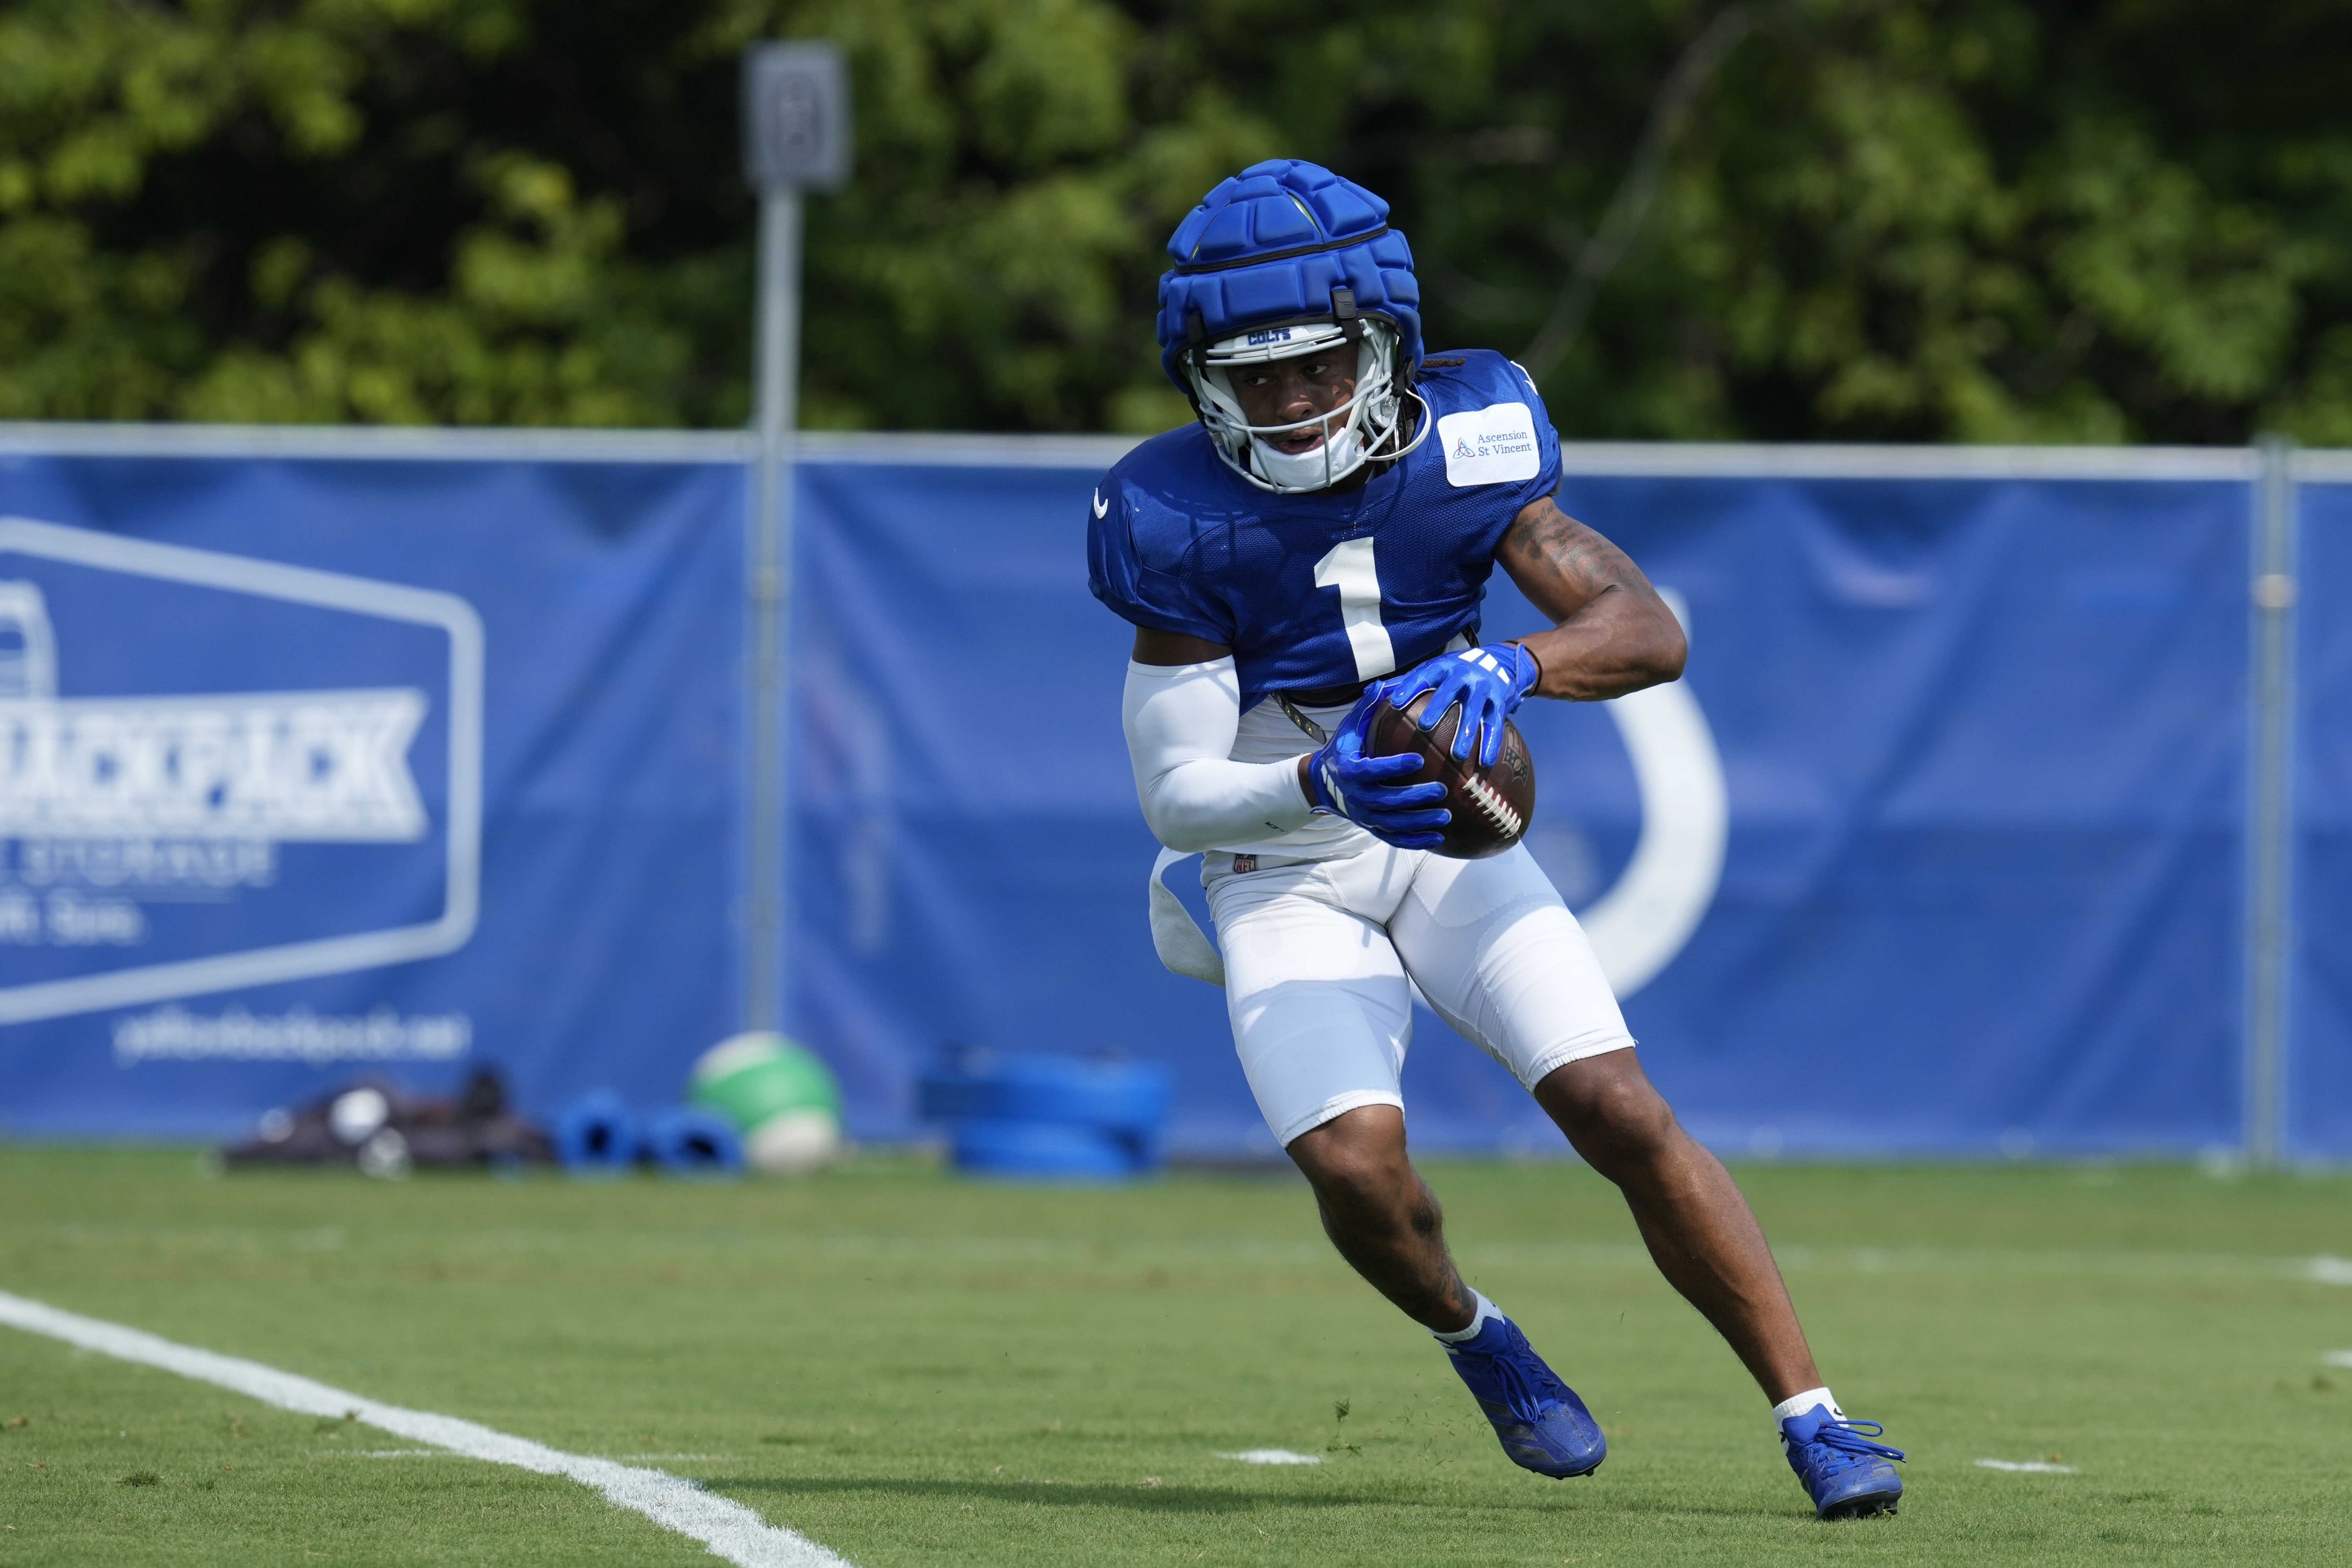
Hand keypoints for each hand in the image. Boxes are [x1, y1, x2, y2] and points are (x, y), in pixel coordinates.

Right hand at [1304, 692, 1449, 848]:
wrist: (1326, 781)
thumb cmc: (1346, 748)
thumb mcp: (1351, 726)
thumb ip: (1368, 708)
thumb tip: (1385, 685)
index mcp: (1350, 771)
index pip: (1371, 771)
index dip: (1393, 767)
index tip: (1417, 759)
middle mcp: (1355, 797)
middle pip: (1385, 801)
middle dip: (1413, 797)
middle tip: (1441, 789)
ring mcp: (1364, 815)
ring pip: (1393, 823)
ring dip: (1419, 822)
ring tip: (1446, 816)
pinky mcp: (1372, 828)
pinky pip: (1394, 839)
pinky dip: (1415, 841)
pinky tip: (1438, 838)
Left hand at [1384, 642, 1539, 765]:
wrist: (1497, 661)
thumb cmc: (1453, 672)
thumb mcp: (1431, 670)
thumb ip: (1403, 682)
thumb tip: (1368, 692)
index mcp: (1441, 667)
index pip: (1422, 676)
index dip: (1408, 688)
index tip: (1394, 703)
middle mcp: (1462, 674)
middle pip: (1449, 690)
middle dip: (1438, 707)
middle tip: (1424, 727)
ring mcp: (1483, 687)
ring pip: (1475, 710)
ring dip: (1467, 732)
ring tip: (1457, 755)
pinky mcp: (1500, 701)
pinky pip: (1495, 724)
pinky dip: (1491, 743)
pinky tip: (1485, 763)